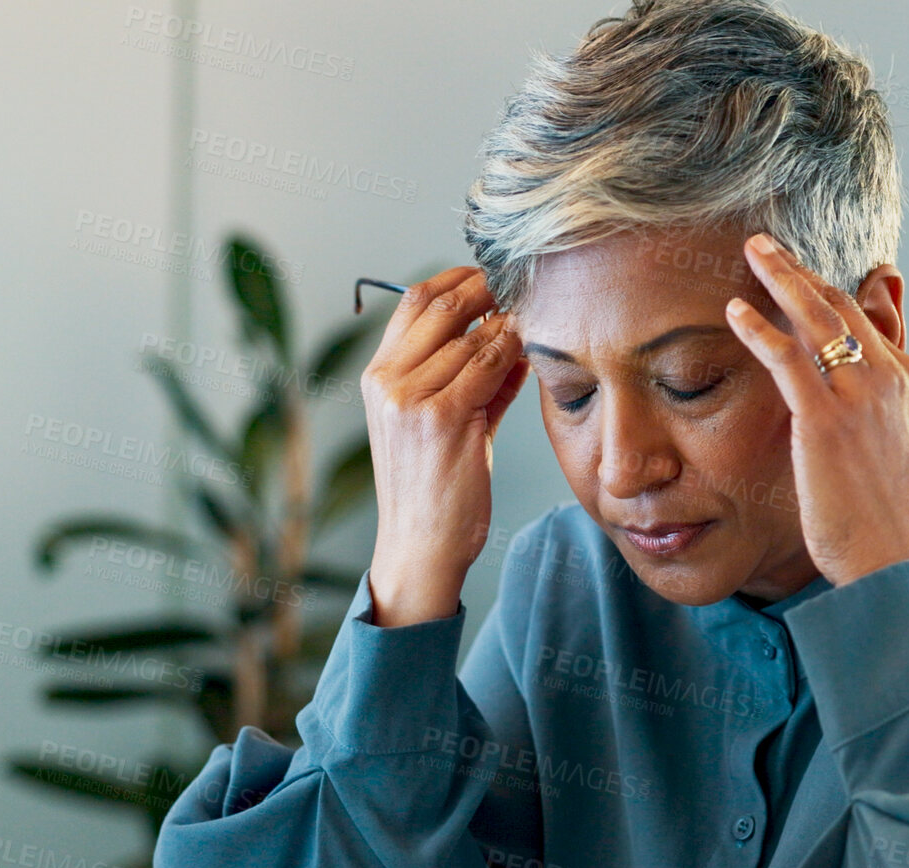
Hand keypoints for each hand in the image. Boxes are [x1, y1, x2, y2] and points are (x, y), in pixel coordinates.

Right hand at [359, 266, 530, 624]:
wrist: (420, 546)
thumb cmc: (434, 490)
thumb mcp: (441, 424)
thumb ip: (470, 379)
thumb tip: (509, 337)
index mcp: (377, 377)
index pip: (412, 299)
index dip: (457, 279)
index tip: (491, 280)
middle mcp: (387, 381)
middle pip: (440, 304)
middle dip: (487, 289)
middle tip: (520, 290)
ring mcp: (411, 397)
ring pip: (472, 335)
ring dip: (508, 325)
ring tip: (532, 326)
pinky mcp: (442, 416)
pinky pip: (489, 364)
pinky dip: (514, 352)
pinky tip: (529, 354)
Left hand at [723, 233, 908, 587]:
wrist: (894, 560)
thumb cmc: (888, 516)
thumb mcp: (896, 446)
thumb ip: (879, 403)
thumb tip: (856, 390)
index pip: (867, 320)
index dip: (829, 292)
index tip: (800, 272)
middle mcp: (891, 378)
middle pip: (842, 306)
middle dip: (803, 270)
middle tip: (768, 244)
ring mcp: (861, 395)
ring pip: (817, 317)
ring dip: (781, 277)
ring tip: (752, 250)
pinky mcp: (826, 419)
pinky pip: (788, 357)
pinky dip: (761, 327)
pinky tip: (736, 311)